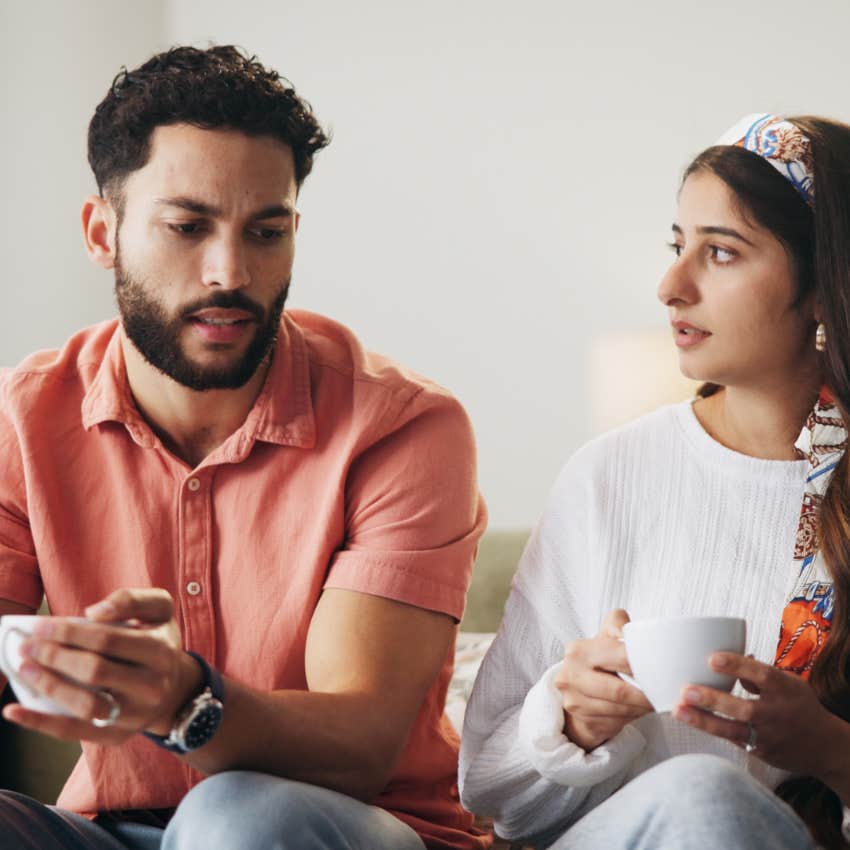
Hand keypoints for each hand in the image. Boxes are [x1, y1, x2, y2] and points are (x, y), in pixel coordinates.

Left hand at [1, 589, 199, 744]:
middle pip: (95, 671)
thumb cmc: (158, 642)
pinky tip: (13, 711)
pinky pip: (74, 733)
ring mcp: (135, 715)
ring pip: (85, 704)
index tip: (41, 626)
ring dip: (48, 686)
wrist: (176, 689)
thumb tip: (94, 612)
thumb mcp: (159, 610)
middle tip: (27, 645)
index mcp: (160, 651)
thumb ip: (132, 600)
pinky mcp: (117, 736)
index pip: (108, 640)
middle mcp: (152, 686)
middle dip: (54, 656)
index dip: (70, 633)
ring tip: (23, 669)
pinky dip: (40, 723)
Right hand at [554, 609, 653, 750]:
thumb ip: (619, 625)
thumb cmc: (598, 658)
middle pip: (619, 691)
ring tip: (655, 702)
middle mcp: (570, 675)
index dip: (645, 666)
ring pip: (619, 710)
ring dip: (641, 709)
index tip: (664, 672)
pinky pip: (615, 723)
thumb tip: (635, 633)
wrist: (576, 685)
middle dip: (645, 696)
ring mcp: (574, 700)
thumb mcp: (606, 635)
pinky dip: (632, 718)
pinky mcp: (582, 720)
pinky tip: (638, 710)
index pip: (620, 658)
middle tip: (664, 695)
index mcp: (578, 650)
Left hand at [672, 652, 835, 776]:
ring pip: (734, 731)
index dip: (736, 666)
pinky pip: (733, 741)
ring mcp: (768, 736)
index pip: (761, 675)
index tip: (711, 659)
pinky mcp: (761, 752)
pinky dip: (713, 731)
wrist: (825, 747)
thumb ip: (760, 672)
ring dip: (703, 721)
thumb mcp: (788, 683)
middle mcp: (777, 714)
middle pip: (743, 709)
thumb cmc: (799, 705)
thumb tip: (732, 654)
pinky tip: (691, 721)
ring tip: (679, 710)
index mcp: (785, 689)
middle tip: (685, 690)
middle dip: (712, 700)